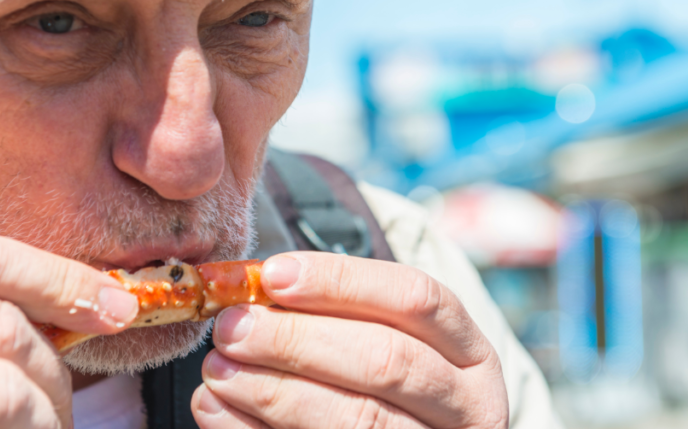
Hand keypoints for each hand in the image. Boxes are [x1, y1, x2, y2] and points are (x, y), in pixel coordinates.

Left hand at [192, 252, 508, 428]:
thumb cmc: (384, 393)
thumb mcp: (383, 345)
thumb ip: (333, 318)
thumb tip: (251, 290)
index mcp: (470, 355)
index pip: (416, 299)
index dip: (342, 281)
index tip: (273, 274)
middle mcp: (468, 406)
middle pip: (386, 361)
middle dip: (298, 340)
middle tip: (231, 328)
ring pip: (360, 419)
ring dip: (275, 391)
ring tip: (217, 370)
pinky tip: (218, 410)